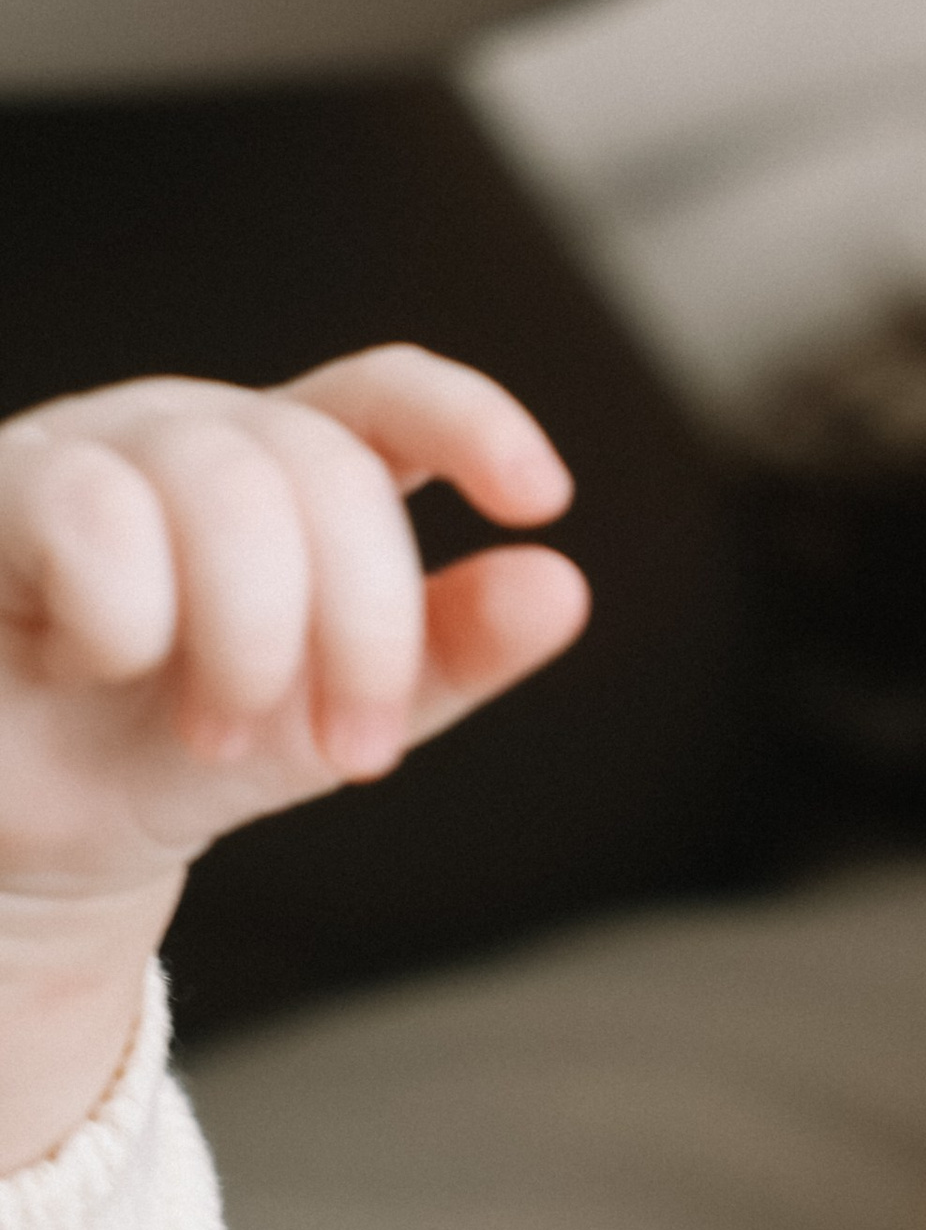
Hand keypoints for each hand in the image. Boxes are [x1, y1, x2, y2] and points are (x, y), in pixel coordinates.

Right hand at [0, 347, 586, 1165]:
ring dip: (251, 634)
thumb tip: (565, 586)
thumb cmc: (168, 751)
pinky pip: (91, 510)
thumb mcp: (329, 718)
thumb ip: (446, 656)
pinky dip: (126, 618)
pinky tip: (98, 665)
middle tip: (353, 750)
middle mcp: (191, 435)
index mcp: (287, 466)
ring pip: (224, 484)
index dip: (470, 420)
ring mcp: (85, 451)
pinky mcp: (1, 490)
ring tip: (221, 732)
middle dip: (365, 624)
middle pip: (327, 467)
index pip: (389, 396)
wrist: (18, 833)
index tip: (543, 500)